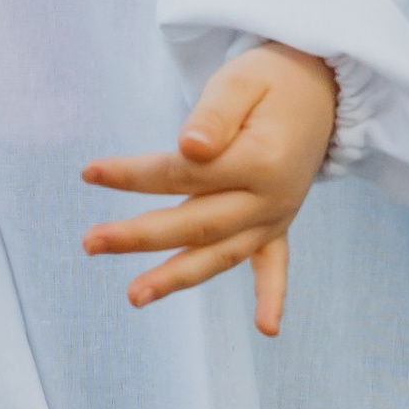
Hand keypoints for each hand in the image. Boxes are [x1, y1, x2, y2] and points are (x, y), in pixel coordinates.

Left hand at [81, 42, 338, 337]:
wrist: (319, 87)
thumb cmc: (270, 78)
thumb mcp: (240, 81)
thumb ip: (215, 115)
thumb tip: (188, 148)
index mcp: (260, 161)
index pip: (184, 175)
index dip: (134, 175)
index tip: (89, 172)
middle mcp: (271, 198)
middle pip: (196, 223)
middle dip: (140, 236)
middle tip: (90, 242)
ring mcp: (276, 215)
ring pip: (221, 255)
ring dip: (177, 277)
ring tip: (134, 297)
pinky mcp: (279, 222)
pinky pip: (276, 265)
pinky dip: (272, 295)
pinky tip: (266, 330)